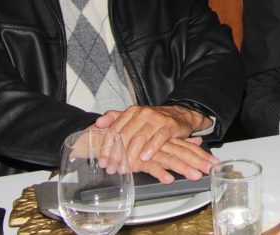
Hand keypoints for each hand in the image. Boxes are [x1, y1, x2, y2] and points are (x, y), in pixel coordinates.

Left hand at [95, 104, 209, 174]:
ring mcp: (157, 119)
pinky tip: (144, 158)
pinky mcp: (169, 126)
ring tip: (125, 168)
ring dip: (131, 155)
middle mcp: (143, 113)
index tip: (102, 161)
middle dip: (117, 154)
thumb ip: (115, 118)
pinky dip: (151, 149)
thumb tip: (98, 123)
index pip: (115, 129)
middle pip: (125, 135)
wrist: (180, 114)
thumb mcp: (135, 117)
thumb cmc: (154, 120)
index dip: (106, 147)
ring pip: (140, 138)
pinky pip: (158, 138)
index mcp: (132, 111)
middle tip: (112, 168)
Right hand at [128, 136, 216, 181]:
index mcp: (168, 139)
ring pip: (170, 159)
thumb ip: (180, 140)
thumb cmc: (136, 139)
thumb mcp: (161, 139)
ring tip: (195, 176)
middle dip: (199, 162)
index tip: (215, 163)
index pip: (189, 147)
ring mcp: (151, 152)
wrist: (110, 136)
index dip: (203, 155)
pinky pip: (151, 166)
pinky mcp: (138, 160)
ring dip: (183, 168)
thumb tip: (198, 142)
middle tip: (211, 170)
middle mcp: (162, 144)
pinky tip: (169, 179)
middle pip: (183, 153)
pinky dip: (160, 173)